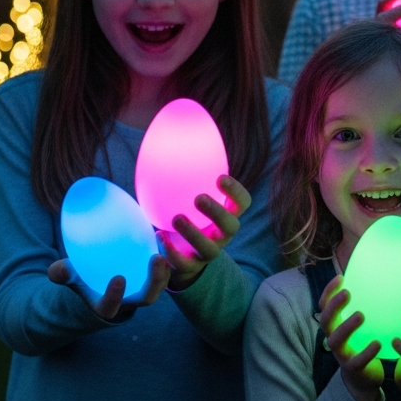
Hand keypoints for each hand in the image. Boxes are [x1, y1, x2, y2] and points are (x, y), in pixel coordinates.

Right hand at [47, 254, 169, 320]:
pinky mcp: (152, 279)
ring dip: (164, 266)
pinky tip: (162, 234)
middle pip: (147, 298)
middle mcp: (129, 302)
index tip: (118, 277)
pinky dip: (165, 255)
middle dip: (154, 281)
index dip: (115, 296)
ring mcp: (143, 291)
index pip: (111, 307)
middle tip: (156, 258)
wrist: (97, 283)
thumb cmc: (82, 279)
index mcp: (107, 306)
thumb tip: (57, 269)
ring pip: (160, 284)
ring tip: (162, 242)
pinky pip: (163, 269)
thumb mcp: (70, 277)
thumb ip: (62, 274)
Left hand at [157, 175, 250, 290]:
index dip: (235, 192)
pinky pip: (184, 264)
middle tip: (199, 198)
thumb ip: (189, 172)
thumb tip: (176, 133)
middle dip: (217, 212)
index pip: (241, 203)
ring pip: (209, 248)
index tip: (220, 177)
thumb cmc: (189, 214)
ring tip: (176, 217)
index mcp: (227, 215)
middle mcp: (223, 235)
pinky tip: (159, 235)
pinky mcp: (191, 267)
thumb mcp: (190, 195)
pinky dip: (172, 250)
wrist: (183, 254)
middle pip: (231, 226)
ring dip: (194, 233)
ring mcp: (208, 252)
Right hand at [318, 275, 383, 400]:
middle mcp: (334, 338)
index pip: (324, 306)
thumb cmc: (362, 345)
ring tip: (361, 315)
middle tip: (347, 293)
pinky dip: (366, 352)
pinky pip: (357, 360)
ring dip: (347, 326)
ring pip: (336, 340)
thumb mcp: (361, 326)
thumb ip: (365, 307)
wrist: (363, 379)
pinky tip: (377, 342)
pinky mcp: (352, 368)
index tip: (341, 277)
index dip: (329, 291)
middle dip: (334, 306)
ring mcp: (341, 354)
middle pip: (326, 320)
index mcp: (335, 326)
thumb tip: (379, 280)